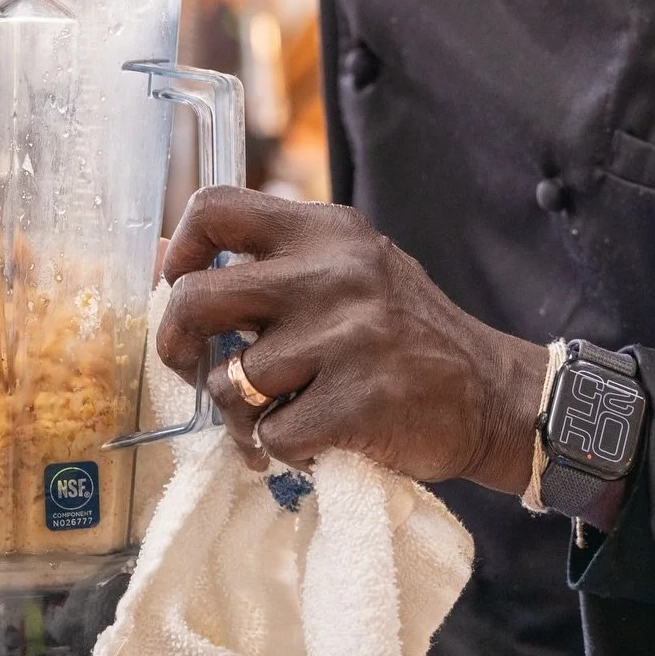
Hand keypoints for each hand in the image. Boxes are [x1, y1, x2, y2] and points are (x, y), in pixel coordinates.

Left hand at [157, 189, 548, 491]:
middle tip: (197, 369)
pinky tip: (308, 441)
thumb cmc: (404, 333)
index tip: (179, 285)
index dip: (180, 248)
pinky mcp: (360, 401)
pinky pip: (271, 433)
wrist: (493, 393)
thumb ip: (270, 265)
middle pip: (199, 297)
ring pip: (230, 382)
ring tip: (271, 417)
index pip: (216, 206)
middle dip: (178, 345)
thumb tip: (161, 262)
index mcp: (326, 232)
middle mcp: (333, 273)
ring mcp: (347, 337)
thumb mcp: (348, 271)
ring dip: (239, 414)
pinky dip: (279, 449)